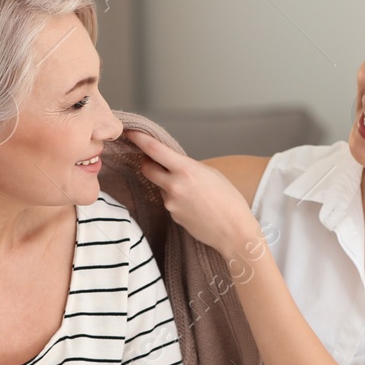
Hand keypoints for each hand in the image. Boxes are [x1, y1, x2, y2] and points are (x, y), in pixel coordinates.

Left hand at [130, 130, 262, 255]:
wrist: (234, 232)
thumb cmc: (229, 200)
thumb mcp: (211, 173)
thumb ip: (189, 167)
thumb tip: (172, 165)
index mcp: (186, 169)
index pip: (153, 149)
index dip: (138, 138)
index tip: (130, 132)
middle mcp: (174, 185)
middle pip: (146, 168)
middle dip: (148, 162)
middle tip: (157, 161)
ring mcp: (170, 203)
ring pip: (160, 186)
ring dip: (168, 184)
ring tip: (193, 192)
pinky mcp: (172, 216)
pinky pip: (168, 201)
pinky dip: (176, 199)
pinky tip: (194, 205)